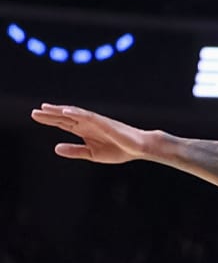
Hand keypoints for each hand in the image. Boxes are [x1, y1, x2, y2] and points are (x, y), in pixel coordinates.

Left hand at [31, 103, 154, 162]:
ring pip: (74, 114)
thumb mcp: (92, 154)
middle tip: (34, 111)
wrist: (140, 148)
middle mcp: (88, 124)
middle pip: (66, 117)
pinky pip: (89, 116)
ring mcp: (96, 122)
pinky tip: (66, 111)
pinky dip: (77, 113)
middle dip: (50, 114)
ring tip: (46, 108)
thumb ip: (75, 151)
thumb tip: (56, 148)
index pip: (64, 123)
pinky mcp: (105, 123)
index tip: (35, 116)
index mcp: (85, 131)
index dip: (50, 119)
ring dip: (60, 110)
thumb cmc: (119, 150)